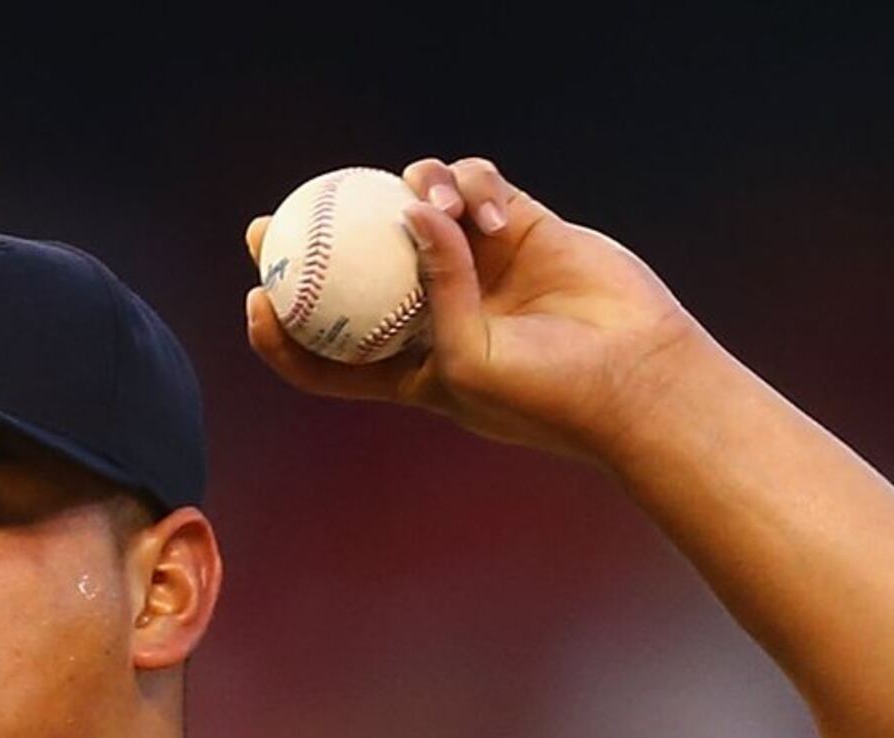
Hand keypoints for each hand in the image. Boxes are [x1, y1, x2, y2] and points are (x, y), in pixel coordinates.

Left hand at [241, 156, 703, 467]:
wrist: (637, 378)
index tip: (256, 299)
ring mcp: (479, 266)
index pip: (328, 356)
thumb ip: (434, 293)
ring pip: (416, 212)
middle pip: (356, 270)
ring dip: (411, 195)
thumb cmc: (546, 396)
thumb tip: (410, 209)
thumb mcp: (468, 364)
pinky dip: (473, 187)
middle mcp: (438, 311)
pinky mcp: (523, 229)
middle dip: (310, 244)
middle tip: (269, 222)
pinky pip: (477, 188)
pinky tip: (489, 209)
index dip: (282, 332)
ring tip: (426, 203)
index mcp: (412, 366)